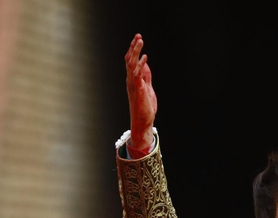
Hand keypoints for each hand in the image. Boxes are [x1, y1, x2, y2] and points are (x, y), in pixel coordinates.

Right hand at [124, 34, 156, 156]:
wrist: (143, 122)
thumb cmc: (145, 107)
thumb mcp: (147, 88)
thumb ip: (146, 76)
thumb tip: (145, 64)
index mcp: (132, 79)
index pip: (131, 60)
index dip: (134, 49)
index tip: (138, 38)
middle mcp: (130, 80)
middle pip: (129, 59)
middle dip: (133, 47)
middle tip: (138, 35)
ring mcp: (133, 84)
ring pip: (131, 64)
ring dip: (136, 52)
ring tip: (140, 40)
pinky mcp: (138, 89)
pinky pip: (138, 75)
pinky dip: (141, 65)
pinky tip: (145, 58)